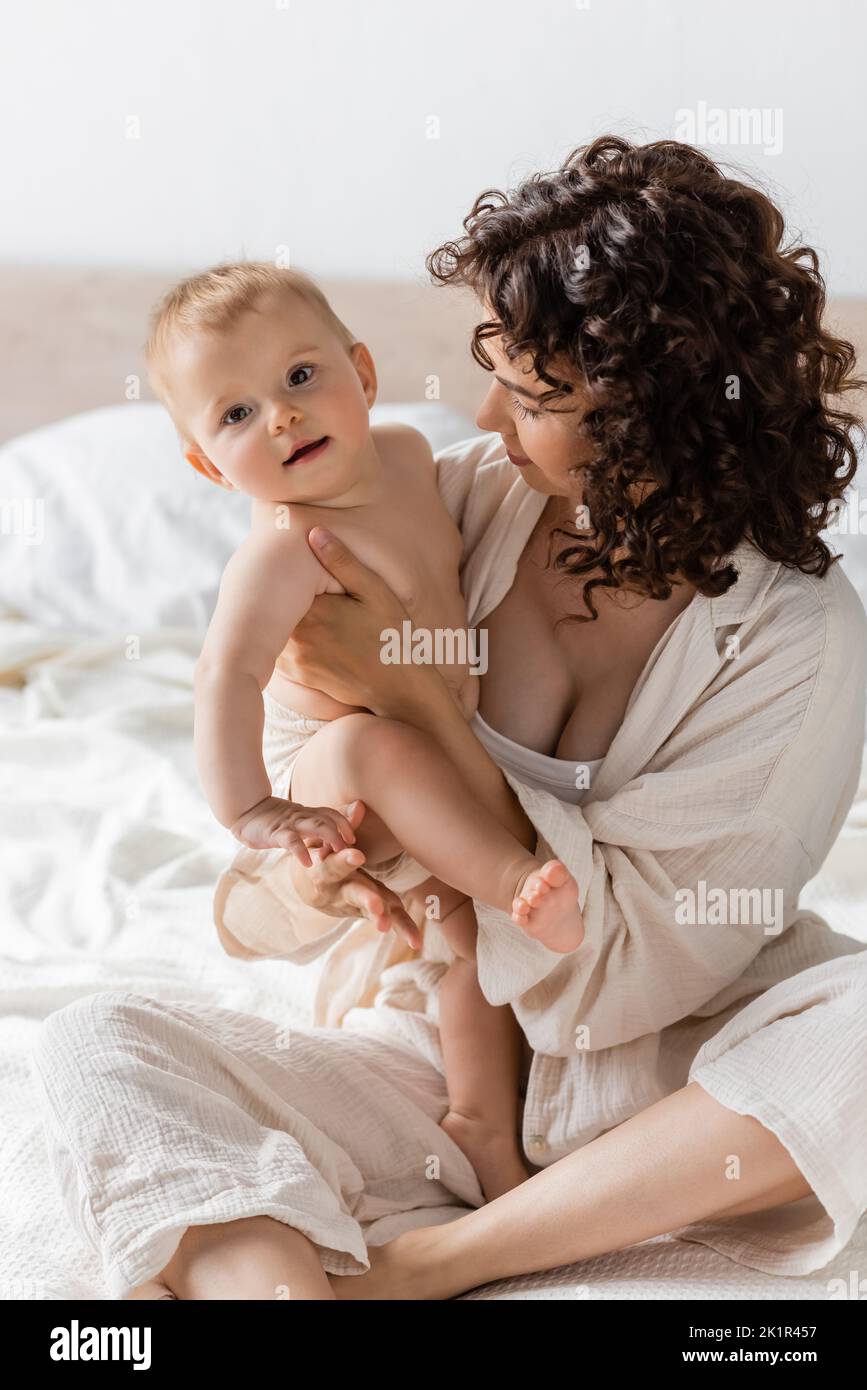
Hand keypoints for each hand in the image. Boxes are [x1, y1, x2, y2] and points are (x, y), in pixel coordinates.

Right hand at [231, 794, 357, 866]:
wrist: (244, 812)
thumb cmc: (271, 820)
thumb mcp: (294, 821)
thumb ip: (311, 825)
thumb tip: (331, 835)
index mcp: (306, 814)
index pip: (330, 813)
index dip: (345, 822)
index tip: (353, 838)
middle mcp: (301, 816)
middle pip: (327, 818)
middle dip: (343, 830)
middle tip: (353, 846)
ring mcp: (289, 823)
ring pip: (315, 825)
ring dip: (330, 836)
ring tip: (339, 851)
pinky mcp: (275, 833)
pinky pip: (291, 841)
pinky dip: (301, 851)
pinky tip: (307, 864)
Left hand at [276, 526, 437, 717]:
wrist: (399, 691)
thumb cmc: (392, 637)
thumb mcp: (375, 593)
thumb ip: (343, 562)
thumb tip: (313, 532)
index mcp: (315, 610)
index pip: (282, 581)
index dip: (283, 569)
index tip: (283, 557)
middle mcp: (299, 636)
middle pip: (274, 604)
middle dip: (278, 591)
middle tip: (277, 572)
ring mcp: (296, 658)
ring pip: (273, 626)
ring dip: (277, 614)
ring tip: (284, 598)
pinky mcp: (299, 674)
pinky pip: (278, 648)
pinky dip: (282, 635)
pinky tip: (297, 626)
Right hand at [289, 803, 422, 949]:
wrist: (310, 886)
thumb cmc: (323, 853)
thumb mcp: (327, 840)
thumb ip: (344, 824)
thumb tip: (359, 805)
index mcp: (327, 869)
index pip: (335, 863)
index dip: (344, 859)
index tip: (357, 853)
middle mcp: (340, 890)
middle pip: (354, 893)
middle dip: (366, 898)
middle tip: (377, 905)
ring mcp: (355, 905)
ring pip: (370, 911)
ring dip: (381, 917)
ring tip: (390, 925)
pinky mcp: (371, 912)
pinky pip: (388, 920)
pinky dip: (403, 928)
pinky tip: (417, 941)